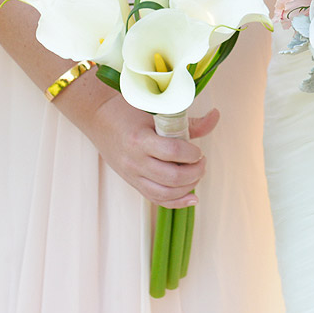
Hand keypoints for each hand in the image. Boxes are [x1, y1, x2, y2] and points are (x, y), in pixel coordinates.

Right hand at [55, 74, 217, 207]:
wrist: (97, 117)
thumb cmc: (127, 110)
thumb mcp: (154, 111)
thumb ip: (186, 121)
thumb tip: (216, 116)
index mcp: (140, 139)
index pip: (173, 151)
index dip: (191, 153)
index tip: (198, 149)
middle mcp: (134, 160)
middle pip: (172, 177)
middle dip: (194, 172)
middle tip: (201, 161)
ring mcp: (132, 174)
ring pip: (165, 193)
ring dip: (188, 187)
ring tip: (196, 173)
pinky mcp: (132, 182)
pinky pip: (156, 199)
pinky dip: (176, 202)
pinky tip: (192, 197)